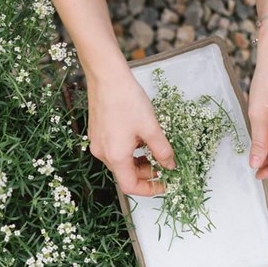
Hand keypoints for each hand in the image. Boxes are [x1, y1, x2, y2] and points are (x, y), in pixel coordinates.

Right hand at [86, 65, 175, 195]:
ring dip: (138, 161)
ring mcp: (97, 143)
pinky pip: (114, 150)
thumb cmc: (127, 100)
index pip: (130, 187)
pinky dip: (129, 150)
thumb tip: (170, 165)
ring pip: (120, 161)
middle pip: (125, 174)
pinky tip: (140, 137)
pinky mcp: (97, 133)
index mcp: (116, 156)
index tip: (164, 184)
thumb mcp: (151, 128)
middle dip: (146, 173)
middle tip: (164, 164)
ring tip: (154, 148)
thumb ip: (162, 150)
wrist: (106, 76)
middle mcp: (103, 153)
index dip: (149, 189)